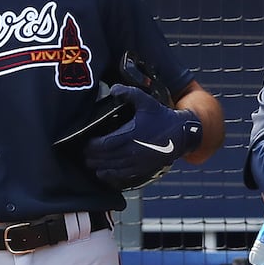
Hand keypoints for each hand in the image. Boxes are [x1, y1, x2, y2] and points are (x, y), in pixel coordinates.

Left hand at [83, 84, 202, 188]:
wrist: (181, 134)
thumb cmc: (162, 117)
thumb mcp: (146, 102)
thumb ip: (129, 94)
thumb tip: (113, 89)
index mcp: (130, 135)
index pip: (104, 144)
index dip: (91, 145)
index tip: (84, 142)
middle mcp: (132, 151)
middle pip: (104, 158)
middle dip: (91, 156)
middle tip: (82, 153)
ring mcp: (137, 162)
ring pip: (111, 168)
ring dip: (98, 166)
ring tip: (89, 162)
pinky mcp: (141, 169)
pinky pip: (121, 176)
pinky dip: (109, 175)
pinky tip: (102, 173)